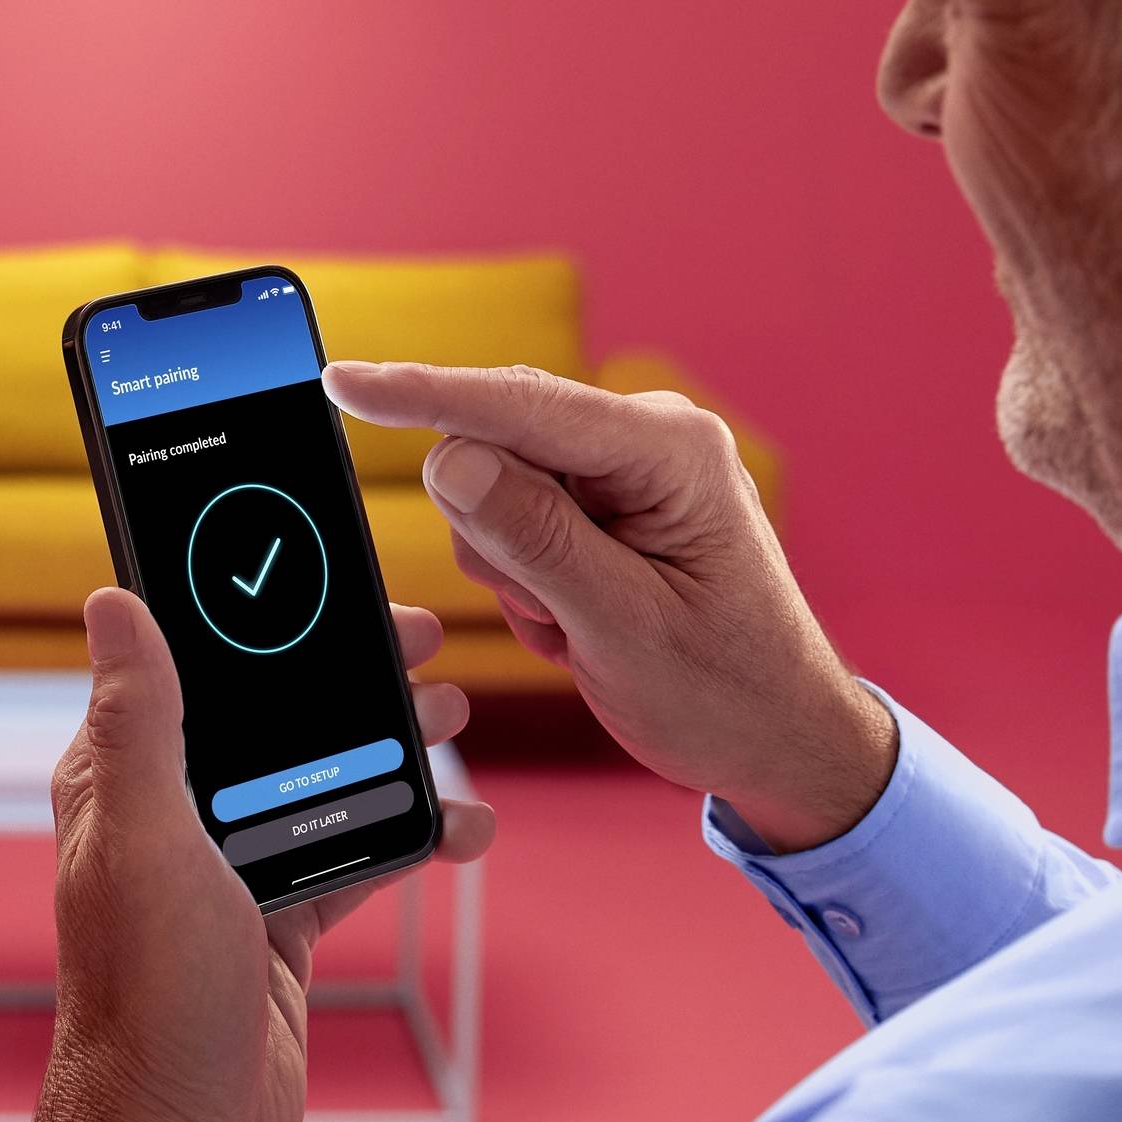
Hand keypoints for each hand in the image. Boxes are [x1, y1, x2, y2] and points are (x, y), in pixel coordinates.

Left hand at [34, 589, 497, 1121]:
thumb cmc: (147, 996)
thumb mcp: (147, 838)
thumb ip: (140, 722)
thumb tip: (110, 601)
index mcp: (120, 781)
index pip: (190, 667)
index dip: (258, 617)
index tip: (331, 584)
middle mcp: (170, 818)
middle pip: (270, 719)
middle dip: (346, 678)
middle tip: (422, 644)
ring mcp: (227, 874)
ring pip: (320, 782)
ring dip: (388, 750)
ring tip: (451, 719)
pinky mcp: (274, 928)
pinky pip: (351, 857)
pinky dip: (408, 837)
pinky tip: (463, 827)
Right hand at [321, 360, 895, 852]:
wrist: (780, 739)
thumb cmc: (726, 695)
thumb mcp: (621, 630)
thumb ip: (535, 540)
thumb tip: (450, 459)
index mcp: (671, 451)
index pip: (521, 406)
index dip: (422, 394)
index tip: (341, 383)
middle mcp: (650, 438)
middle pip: (498, 445)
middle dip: (497, 537)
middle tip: (557, 618)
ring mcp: (628, 467)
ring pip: (494, 487)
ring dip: (515, 570)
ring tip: (579, 627)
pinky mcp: (607, 498)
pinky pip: (514, 517)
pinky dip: (528, 578)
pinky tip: (579, 621)